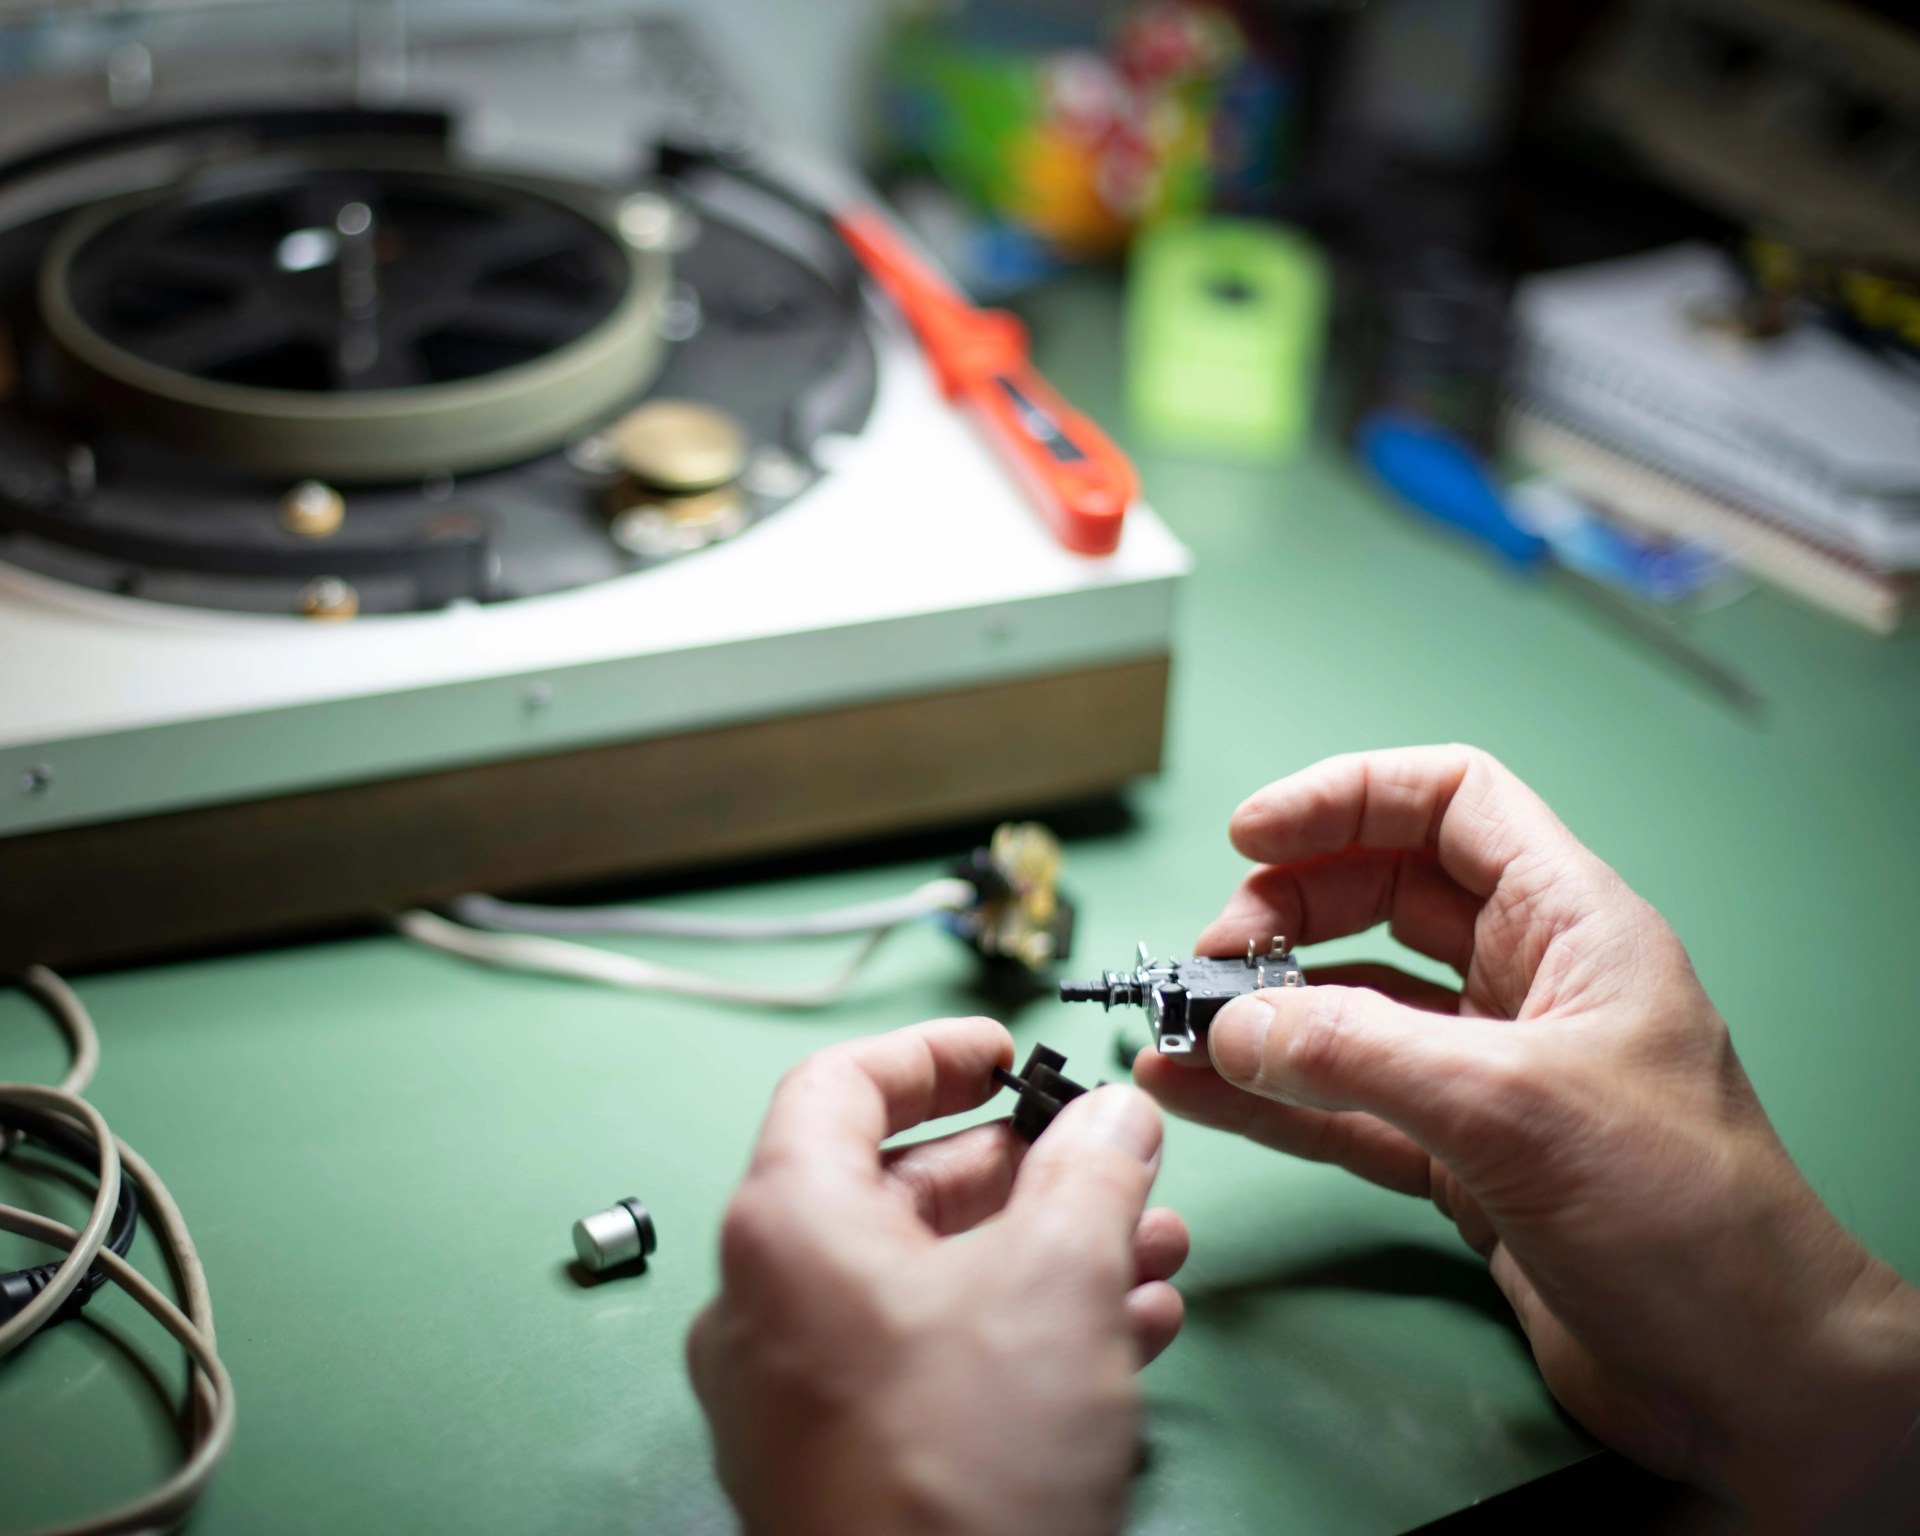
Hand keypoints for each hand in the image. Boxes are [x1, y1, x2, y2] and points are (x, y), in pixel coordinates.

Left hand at [689, 1017, 1187, 1535]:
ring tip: (1152, 1253)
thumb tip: (1112, 1114)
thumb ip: (1090, 1171)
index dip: (931, 1054)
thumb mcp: (1057, 1281)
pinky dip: (1019, 1328)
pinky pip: (929, 1357)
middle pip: (900, 1186)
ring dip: (1045, 1252)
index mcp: (786, 1227)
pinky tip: (1126, 1333)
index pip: (839, 1085)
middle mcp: (769, 1302)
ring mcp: (799, 1391)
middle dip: (1027, 1171)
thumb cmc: (962, 1469)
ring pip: (931, 1280)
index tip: (1005, 1050)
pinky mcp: (843, 1462)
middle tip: (1110, 1165)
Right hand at [1136, 746, 1919, 1529]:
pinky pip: (1345, 1104)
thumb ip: (1361, 1053)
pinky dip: (1272, 1098)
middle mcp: (1528, 985)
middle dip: (1287, 912)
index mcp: (1571, 925)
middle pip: (1381, 899)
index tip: (1252, 835)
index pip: (1451, 804)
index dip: (1346, 798)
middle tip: (1212, 962)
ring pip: (1352, 1008)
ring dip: (1263, 1013)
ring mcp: (1488, 1075)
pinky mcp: (1460, 1159)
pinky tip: (1202, 1096)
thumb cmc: (1682, 1216)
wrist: (1750, 1382)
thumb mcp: (1513, 1107)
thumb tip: (1233, 1026)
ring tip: (1177, 1030)